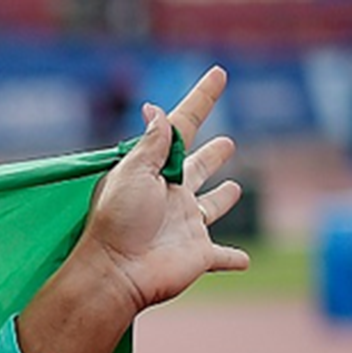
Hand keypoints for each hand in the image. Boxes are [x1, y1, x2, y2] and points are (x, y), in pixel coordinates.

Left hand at [15, 65, 248, 352]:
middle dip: (212, 156)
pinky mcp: (199, 255)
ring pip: (210, 208)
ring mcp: (186, 226)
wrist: (115, 273)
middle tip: (226, 143)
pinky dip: (233, 259)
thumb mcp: (131, 173)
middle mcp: (172, 197)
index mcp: (154, 172)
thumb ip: (151, 143)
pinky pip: (222, 256)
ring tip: (235, 188)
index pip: (181, 129)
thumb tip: (152, 108)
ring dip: (224, 200)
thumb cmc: (117, 221)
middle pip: (197, 169)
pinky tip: (243, 261)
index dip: (200, 101)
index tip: (217, 74)